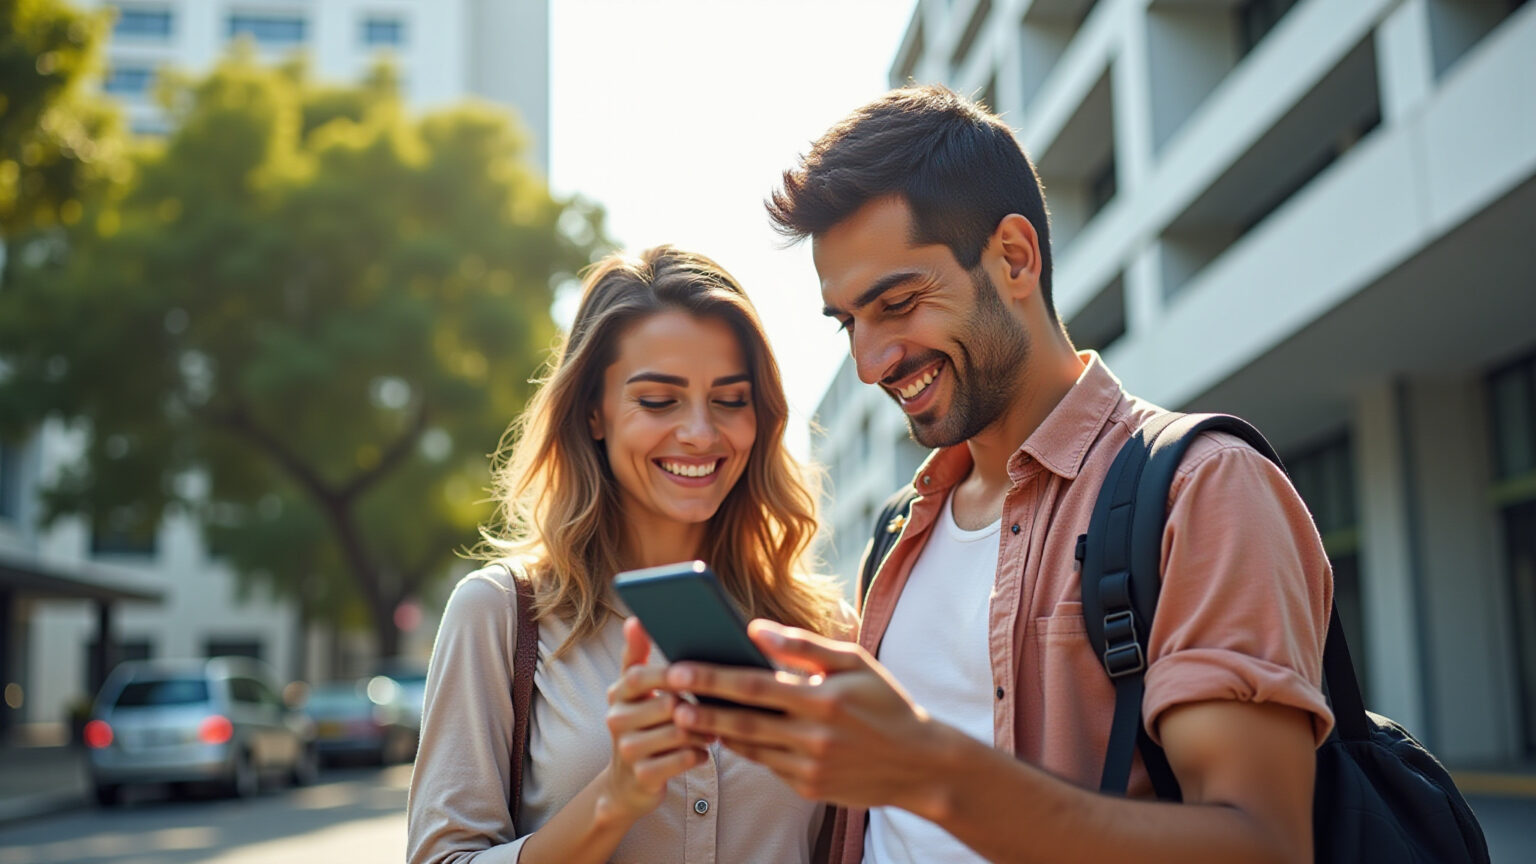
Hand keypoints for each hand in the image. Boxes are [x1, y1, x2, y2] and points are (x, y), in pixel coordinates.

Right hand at [600, 617, 711, 821]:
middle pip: (669, 704)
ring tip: (710, 731)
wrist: (629, 783)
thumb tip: (635, 619)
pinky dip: (699, 754)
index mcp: (618, 694)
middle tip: (714, 709)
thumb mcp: (635, 693)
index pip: (640, 675)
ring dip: (703, 732)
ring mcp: (627, 750)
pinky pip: (684, 758)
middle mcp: (616, 720)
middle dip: (696, 707)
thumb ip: (636, 656)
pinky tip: (701, 752)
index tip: (694, 671)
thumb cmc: (644, 726)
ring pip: (680, 732)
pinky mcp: (643, 776)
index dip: (668, 673)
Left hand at [664, 619, 950, 816]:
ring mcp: (808, 767)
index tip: (679, 667)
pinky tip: (728, 733)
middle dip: (699, 709)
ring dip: (715, 731)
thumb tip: (756, 629)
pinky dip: (745, 748)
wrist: (919, 764)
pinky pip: (766, 765)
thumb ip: (804, 645)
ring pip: (748, 747)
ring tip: (687, 714)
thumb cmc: (886, 702)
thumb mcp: (855, 662)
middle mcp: (811, 736)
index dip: (712, 677)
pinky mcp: (807, 788)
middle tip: (667, 697)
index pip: (754, 686)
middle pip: (740, 721)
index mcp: (821, 699)